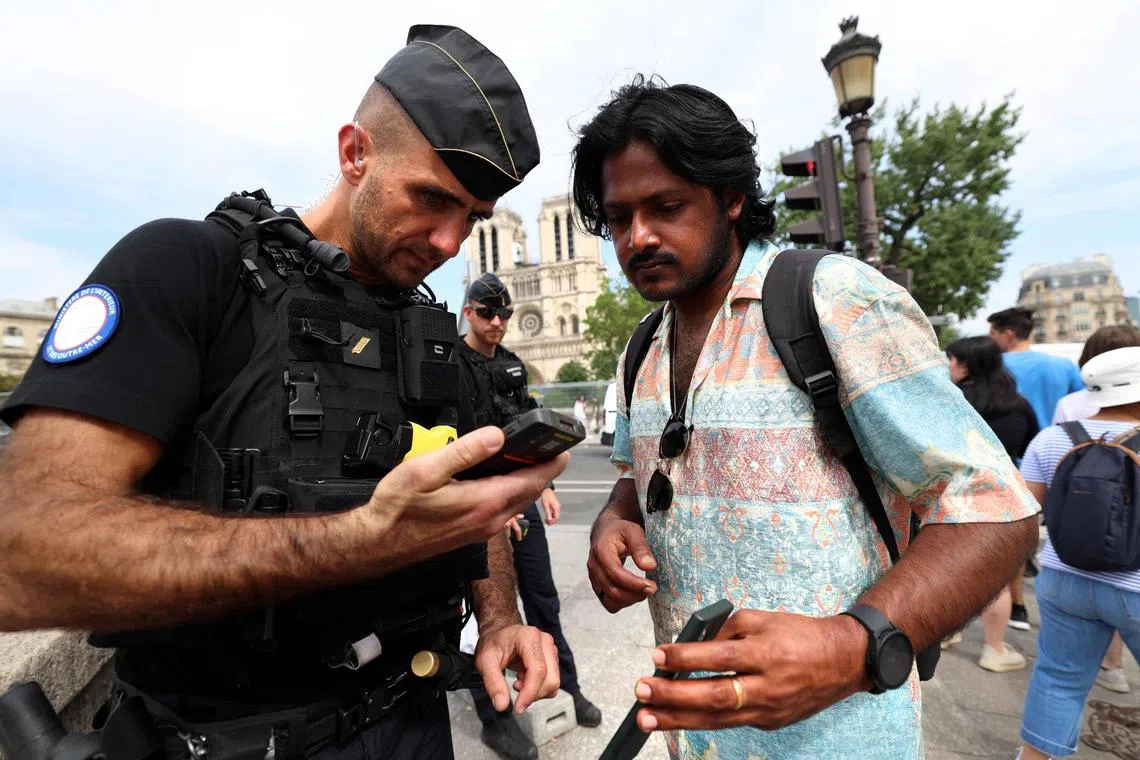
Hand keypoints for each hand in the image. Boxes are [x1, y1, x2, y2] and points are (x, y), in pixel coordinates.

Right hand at [363, 427, 568, 568]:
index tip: (565, 447)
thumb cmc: (398, 508)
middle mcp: (491, 518)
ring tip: (529, 458)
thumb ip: (465, 452)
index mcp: (485, 500)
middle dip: (544, 470)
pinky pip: (503, 510)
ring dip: (528, 482)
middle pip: (530, 491)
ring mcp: (484, 528)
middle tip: (550, 447)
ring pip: (518, 502)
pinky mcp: (474, 532)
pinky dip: (511, 492)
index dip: (552, 463)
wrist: (379, 543)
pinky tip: (500, 479)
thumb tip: (497, 435)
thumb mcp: (427, 470)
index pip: (533, 480)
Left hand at [475, 623, 560, 713]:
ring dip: (535, 691)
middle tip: (514, 689)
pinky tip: (525, 680)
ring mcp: (551, 649)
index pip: (538, 670)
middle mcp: (545, 641)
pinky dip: (539, 688)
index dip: (530, 693)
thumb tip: (502, 705)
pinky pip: (552, 681)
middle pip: (550, 678)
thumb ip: (493, 683)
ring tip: (518, 682)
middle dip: (533, 694)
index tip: (518, 708)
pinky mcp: (552, 658)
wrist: (499, 632)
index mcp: (529, 637)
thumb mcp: (485, 661)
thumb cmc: (493, 643)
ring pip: (553, 682)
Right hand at [588, 512, 656, 612]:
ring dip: (629, 600)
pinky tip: (634, 594)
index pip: (615, 573)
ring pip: (610, 600)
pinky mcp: (598, 586)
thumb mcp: (633, 531)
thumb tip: (649, 566)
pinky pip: (608, 603)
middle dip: (635, 594)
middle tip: (652, 588)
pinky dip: (622, 603)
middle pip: (612, 590)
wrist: (606, 533)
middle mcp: (594, 567)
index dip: (634, 583)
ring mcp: (594, 578)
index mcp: (601, 551)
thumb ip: (641, 547)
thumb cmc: (620, 531)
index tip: (651, 585)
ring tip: (644, 592)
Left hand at [631, 610, 870, 731]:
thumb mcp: (763, 619)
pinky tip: (677, 718)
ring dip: (678, 720)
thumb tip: (690, 643)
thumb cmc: (800, 634)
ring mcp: (769, 710)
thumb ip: (726, 630)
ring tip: (647, 717)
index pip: (720, 657)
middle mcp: (768, 686)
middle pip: (715, 696)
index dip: (686, 658)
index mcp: (767, 653)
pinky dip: (702, 720)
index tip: (658, 656)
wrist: (843, 661)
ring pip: (717, 719)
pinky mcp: (769, 723)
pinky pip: (730, 722)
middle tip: (642, 691)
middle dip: (673, 696)